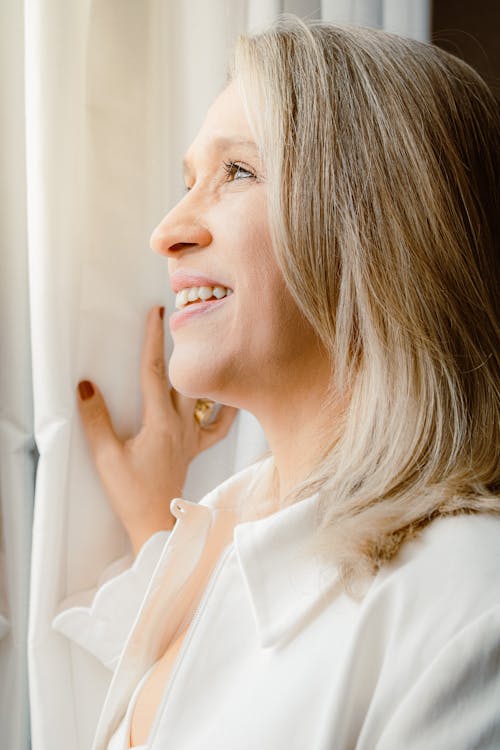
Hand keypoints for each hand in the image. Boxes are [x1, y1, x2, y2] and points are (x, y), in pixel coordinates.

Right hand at [76, 305, 238, 555]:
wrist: (157, 523)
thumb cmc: (132, 494)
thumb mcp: (106, 456)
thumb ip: (96, 420)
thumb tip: (86, 387)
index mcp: (160, 422)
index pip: (154, 372)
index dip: (153, 340)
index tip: (156, 313)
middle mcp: (181, 424)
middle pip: (184, 377)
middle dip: (181, 347)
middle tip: (180, 322)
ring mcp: (192, 436)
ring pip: (205, 397)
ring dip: (203, 373)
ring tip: (206, 352)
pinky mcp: (196, 448)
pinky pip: (218, 426)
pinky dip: (224, 409)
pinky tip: (226, 398)